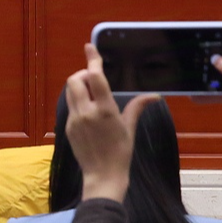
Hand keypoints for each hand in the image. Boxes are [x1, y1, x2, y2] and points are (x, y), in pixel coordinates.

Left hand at [61, 44, 157, 203]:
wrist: (103, 175)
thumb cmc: (121, 152)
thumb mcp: (130, 128)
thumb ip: (137, 107)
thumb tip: (154, 96)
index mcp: (104, 110)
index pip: (95, 78)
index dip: (92, 60)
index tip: (89, 47)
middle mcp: (86, 112)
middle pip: (74, 80)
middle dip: (82, 74)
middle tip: (93, 77)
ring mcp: (74, 120)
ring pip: (69, 92)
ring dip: (77, 86)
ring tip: (90, 91)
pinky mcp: (67, 127)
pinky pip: (70, 106)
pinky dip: (77, 101)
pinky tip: (87, 109)